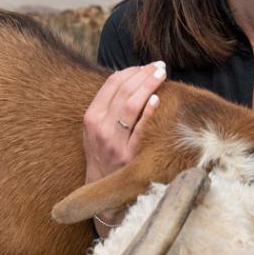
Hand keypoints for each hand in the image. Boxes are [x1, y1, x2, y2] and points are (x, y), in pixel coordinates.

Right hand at [82, 62, 166, 231]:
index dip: (130, 71)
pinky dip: (148, 112)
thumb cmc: (103, 153)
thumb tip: (131, 77)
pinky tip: (157, 99)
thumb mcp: (96, 128)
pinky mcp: (128, 156)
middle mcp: (100, 128)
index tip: (145, 66)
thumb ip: (108, 105)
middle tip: (159, 65)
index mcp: (91, 118)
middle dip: (143, 74)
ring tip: (161, 74)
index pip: (111, 84)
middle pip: (124, 91)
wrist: (102, 188)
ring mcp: (114, 143)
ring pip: (131, 105)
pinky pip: (140, 130)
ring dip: (148, 85)